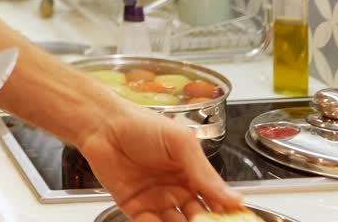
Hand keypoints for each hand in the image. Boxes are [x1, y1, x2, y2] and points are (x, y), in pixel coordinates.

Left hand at [77, 106, 242, 221]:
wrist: (102, 124)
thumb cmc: (141, 124)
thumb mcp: (180, 143)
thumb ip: (204, 172)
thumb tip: (234, 198)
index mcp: (191, 173)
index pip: (215, 200)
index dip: (225, 213)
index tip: (235, 220)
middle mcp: (176, 189)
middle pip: (198, 217)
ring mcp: (156, 200)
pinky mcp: (134, 208)